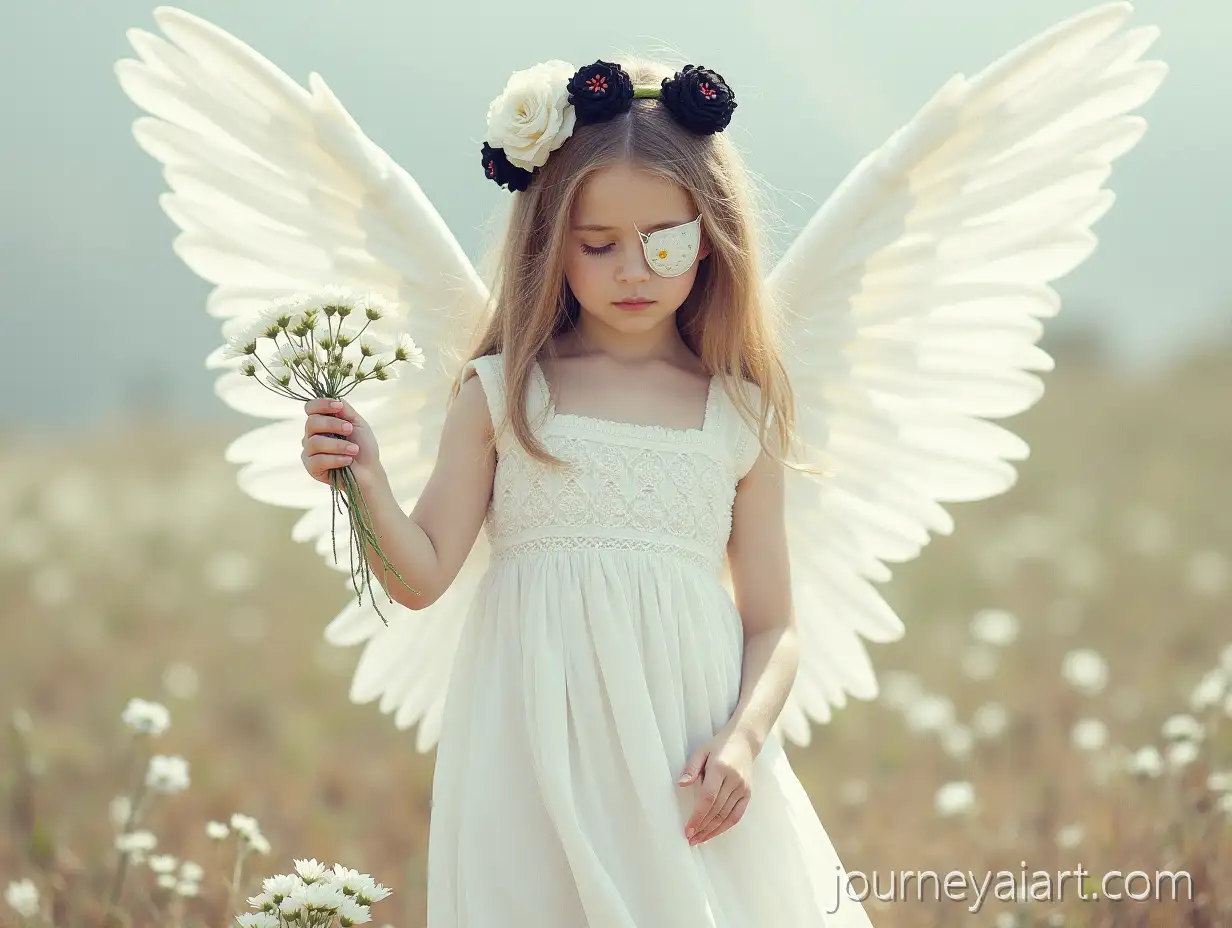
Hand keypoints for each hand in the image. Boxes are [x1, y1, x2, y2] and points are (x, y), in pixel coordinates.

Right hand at [301, 398, 381, 484]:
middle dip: (333, 425)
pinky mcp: (312, 468)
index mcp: (321, 422)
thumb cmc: (363, 446)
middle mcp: (312, 435)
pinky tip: (347, 461)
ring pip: (315, 442)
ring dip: (338, 445)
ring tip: (354, 450)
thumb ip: (345, 410)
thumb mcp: (357, 424)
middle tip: (350, 430)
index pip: (310, 408)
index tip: (338, 406)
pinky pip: (317, 460)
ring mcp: (310, 452)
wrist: (369, 471)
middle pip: (311, 423)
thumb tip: (334, 398)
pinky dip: (336, 459)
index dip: (321, 404)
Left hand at [677, 725, 754, 845]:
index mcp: (720, 768)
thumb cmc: (718, 746)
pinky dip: (725, 826)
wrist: (744, 741)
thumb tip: (681, 784)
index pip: (708, 798)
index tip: (688, 828)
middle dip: (703, 827)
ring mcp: (743, 788)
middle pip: (717, 810)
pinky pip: (737, 815)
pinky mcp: (748, 794)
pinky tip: (714, 833)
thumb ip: (691, 768)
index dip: (698, 816)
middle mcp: (734, 780)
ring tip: (699, 839)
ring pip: (727, 815)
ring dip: (712, 830)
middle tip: (690, 838)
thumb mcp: (701, 752)